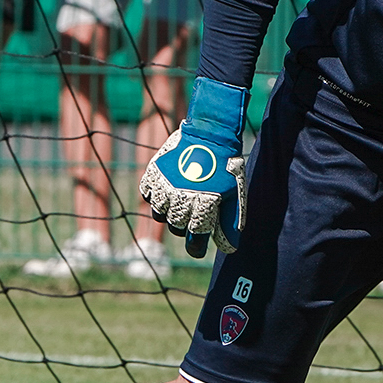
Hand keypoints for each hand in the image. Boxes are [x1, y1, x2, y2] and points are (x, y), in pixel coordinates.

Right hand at [139, 77, 248, 257]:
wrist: (211, 133)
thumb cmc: (226, 166)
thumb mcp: (234, 195)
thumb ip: (229, 223)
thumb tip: (228, 249)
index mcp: (203, 205)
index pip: (194, 239)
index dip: (196, 247)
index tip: (197, 247)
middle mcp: (180, 198)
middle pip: (176, 227)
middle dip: (185, 227)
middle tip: (193, 217)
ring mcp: (165, 185)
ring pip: (159, 214)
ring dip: (169, 213)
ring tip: (180, 204)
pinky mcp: (153, 173)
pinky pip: (148, 196)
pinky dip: (156, 197)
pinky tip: (168, 191)